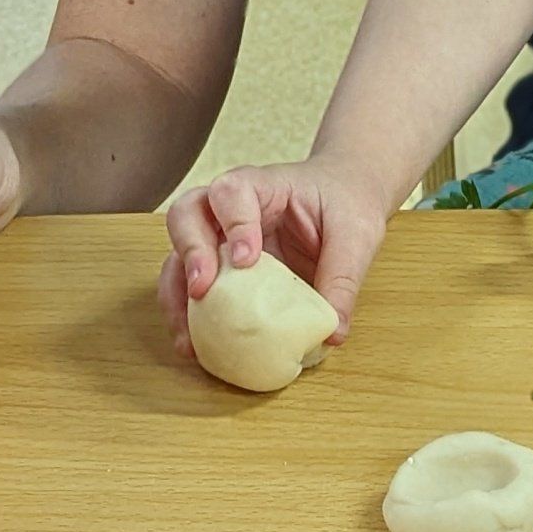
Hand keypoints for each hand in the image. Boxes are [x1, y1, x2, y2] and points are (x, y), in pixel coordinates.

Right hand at [160, 159, 390, 362]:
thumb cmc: (346, 203)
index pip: (233, 191)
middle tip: (202, 288)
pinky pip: (187, 286)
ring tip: (187, 335)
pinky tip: (193, 345)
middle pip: (187, 213)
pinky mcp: (218, 267)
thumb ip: (344, 279)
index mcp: (263, 186)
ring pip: (176, 252)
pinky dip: (185, 314)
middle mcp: (228, 207)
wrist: (344, 196)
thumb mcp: (356, 235)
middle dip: (189, 251)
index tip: (246, 259)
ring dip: (176, 294)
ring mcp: (218, 236)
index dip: (233, 223)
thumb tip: (333, 334)